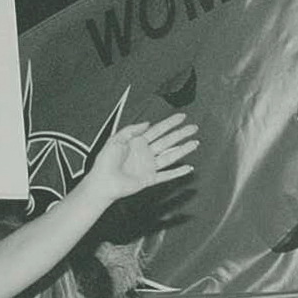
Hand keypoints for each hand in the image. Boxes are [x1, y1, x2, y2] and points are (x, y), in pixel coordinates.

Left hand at [82, 113, 198, 202]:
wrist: (102, 181)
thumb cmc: (105, 161)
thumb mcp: (116, 139)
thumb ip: (131, 130)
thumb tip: (147, 123)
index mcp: (138, 142)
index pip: (158, 130)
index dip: (170, 123)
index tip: (182, 116)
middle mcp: (146, 153)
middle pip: (167, 141)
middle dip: (181, 134)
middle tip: (194, 128)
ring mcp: (149, 166)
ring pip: (170, 156)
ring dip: (183, 150)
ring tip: (195, 143)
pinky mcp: (150, 179)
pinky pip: (167, 175)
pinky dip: (178, 172)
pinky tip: (188, 168)